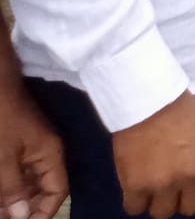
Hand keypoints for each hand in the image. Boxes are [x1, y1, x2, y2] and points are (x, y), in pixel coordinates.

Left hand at [0, 83, 66, 218]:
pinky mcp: (15, 144)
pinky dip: (7, 186)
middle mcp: (44, 153)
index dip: (43, 213)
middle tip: (7, 217)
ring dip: (14, 198)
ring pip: (27, 181)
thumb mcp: (4, 157)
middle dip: (26, 208)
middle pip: (42, 189)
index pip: (57, 191)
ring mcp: (29, 147)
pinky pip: (16, 171)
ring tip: (2, 209)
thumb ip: (13, 188)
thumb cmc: (2, 118)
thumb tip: (21, 215)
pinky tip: (0, 194)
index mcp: (50, 155)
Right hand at [111, 92, 194, 218]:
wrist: (148, 99)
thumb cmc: (180, 108)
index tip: (194, 187)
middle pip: (192, 208)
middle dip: (182, 199)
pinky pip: (134, 208)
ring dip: (157, 202)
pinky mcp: (137, 186)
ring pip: (163, 213)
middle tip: (171, 189)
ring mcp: (166, 183)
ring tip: (151, 188)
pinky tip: (134, 186)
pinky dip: (134, 201)